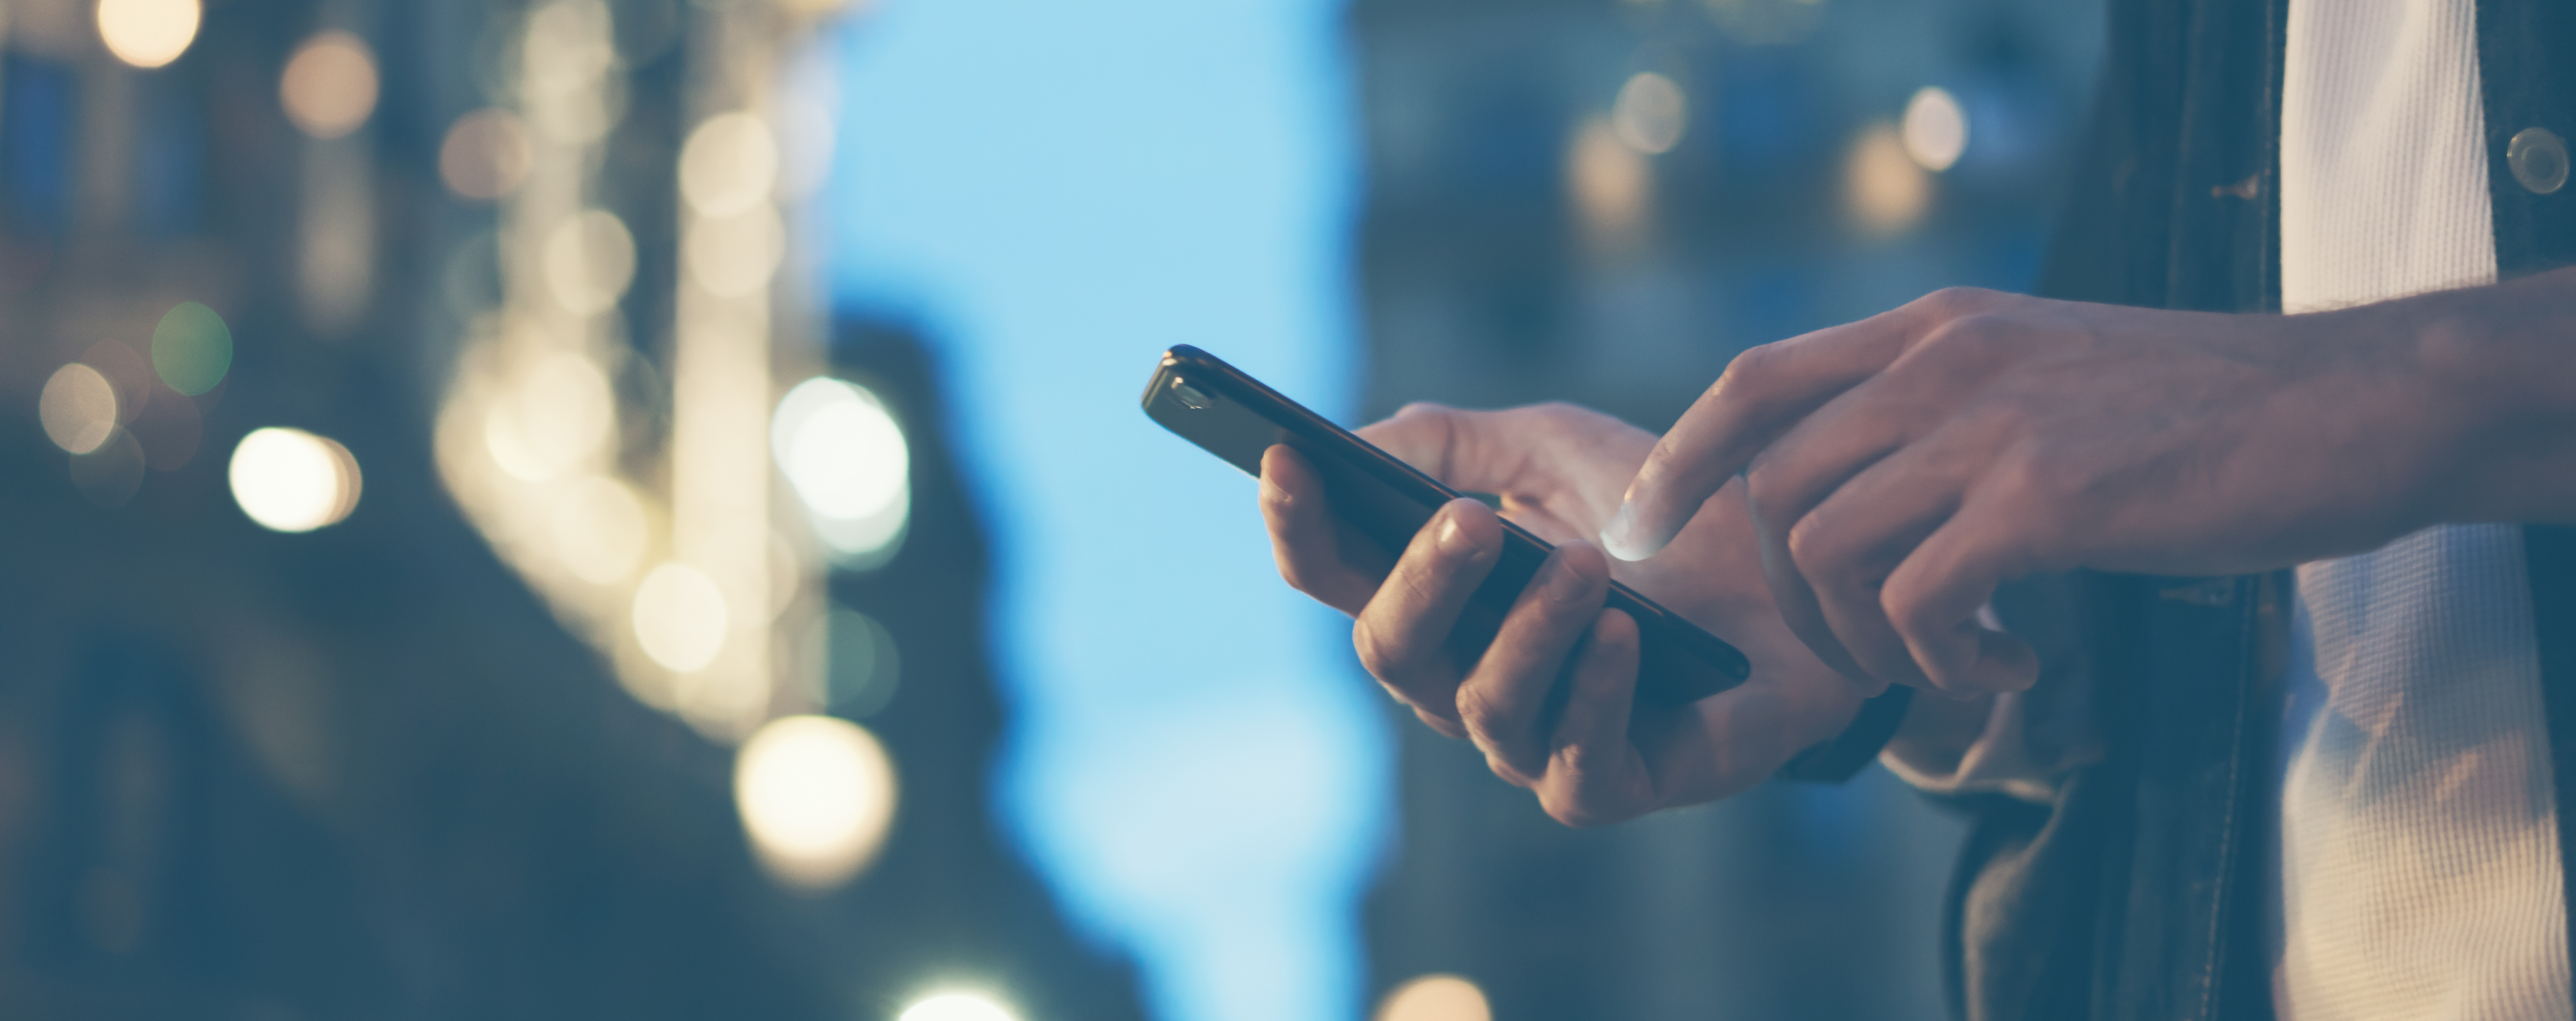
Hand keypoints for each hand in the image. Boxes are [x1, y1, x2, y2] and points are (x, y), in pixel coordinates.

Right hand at [1260, 403, 1861, 825]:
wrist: (1806, 585)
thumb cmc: (1673, 520)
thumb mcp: (1560, 449)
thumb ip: (1454, 440)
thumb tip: (1354, 440)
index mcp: (1440, 597)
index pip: (1337, 574)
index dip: (1299, 524)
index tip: (1284, 458)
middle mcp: (1465, 677)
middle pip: (1392, 649)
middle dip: (1420, 582)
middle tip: (1466, 519)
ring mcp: (1533, 739)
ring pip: (1482, 706)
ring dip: (1526, 631)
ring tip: (1584, 567)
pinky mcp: (1613, 785)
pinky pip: (1574, 766)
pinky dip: (1593, 695)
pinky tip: (1623, 636)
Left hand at [1601, 286, 2490, 695]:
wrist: (2346, 407)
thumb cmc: (2205, 408)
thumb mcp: (2046, 370)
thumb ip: (1949, 407)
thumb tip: (1869, 488)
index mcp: (1939, 329)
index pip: (1753, 382)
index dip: (1680, 460)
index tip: (1649, 528)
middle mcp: (1945, 364)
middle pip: (1772, 488)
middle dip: (1787, 598)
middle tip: (1868, 655)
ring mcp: (1990, 428)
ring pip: (1822, 551)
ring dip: (1861, 640)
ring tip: (1947, 666)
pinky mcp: (2044, 500)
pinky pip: (1914, 601)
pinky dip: (1939, 659)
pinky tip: (2010, 669)